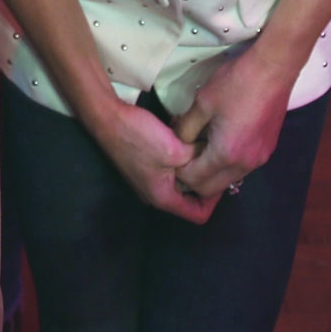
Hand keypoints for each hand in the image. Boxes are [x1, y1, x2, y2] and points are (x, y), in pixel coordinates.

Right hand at [86, 95, 215, 224]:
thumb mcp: (175, 148)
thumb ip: (198, 157)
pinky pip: (172, 168)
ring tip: (202, 145)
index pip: (199, 214)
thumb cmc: (139, 137)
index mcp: (163, 198)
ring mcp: (150, 179)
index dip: (214, 199)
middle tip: (217, 158)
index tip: (223, 176)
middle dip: (205, 179)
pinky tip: (185, 137)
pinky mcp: (146, 165)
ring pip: (182, 180)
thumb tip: (215, 156)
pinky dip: (181, 156)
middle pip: (191, 198)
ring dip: (193, 164)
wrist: (107, 117)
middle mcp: (156, 194)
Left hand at [171, 53, 294, 209]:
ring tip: (201, 144)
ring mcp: (259, 159)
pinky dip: (226, 162)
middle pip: (212, 188)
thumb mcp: (202, 103)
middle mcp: (245, 164)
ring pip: (227, 179)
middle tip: (184, 153)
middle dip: (194, 176)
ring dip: (211, 170)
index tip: (173, 153)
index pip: (195, 181)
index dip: (179, 171)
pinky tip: (220, 139)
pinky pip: (241, 168)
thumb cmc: (236, 83)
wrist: (273, 68)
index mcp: (227, 154)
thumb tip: (176, 143)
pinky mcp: (267, 150)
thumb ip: (185, 129)